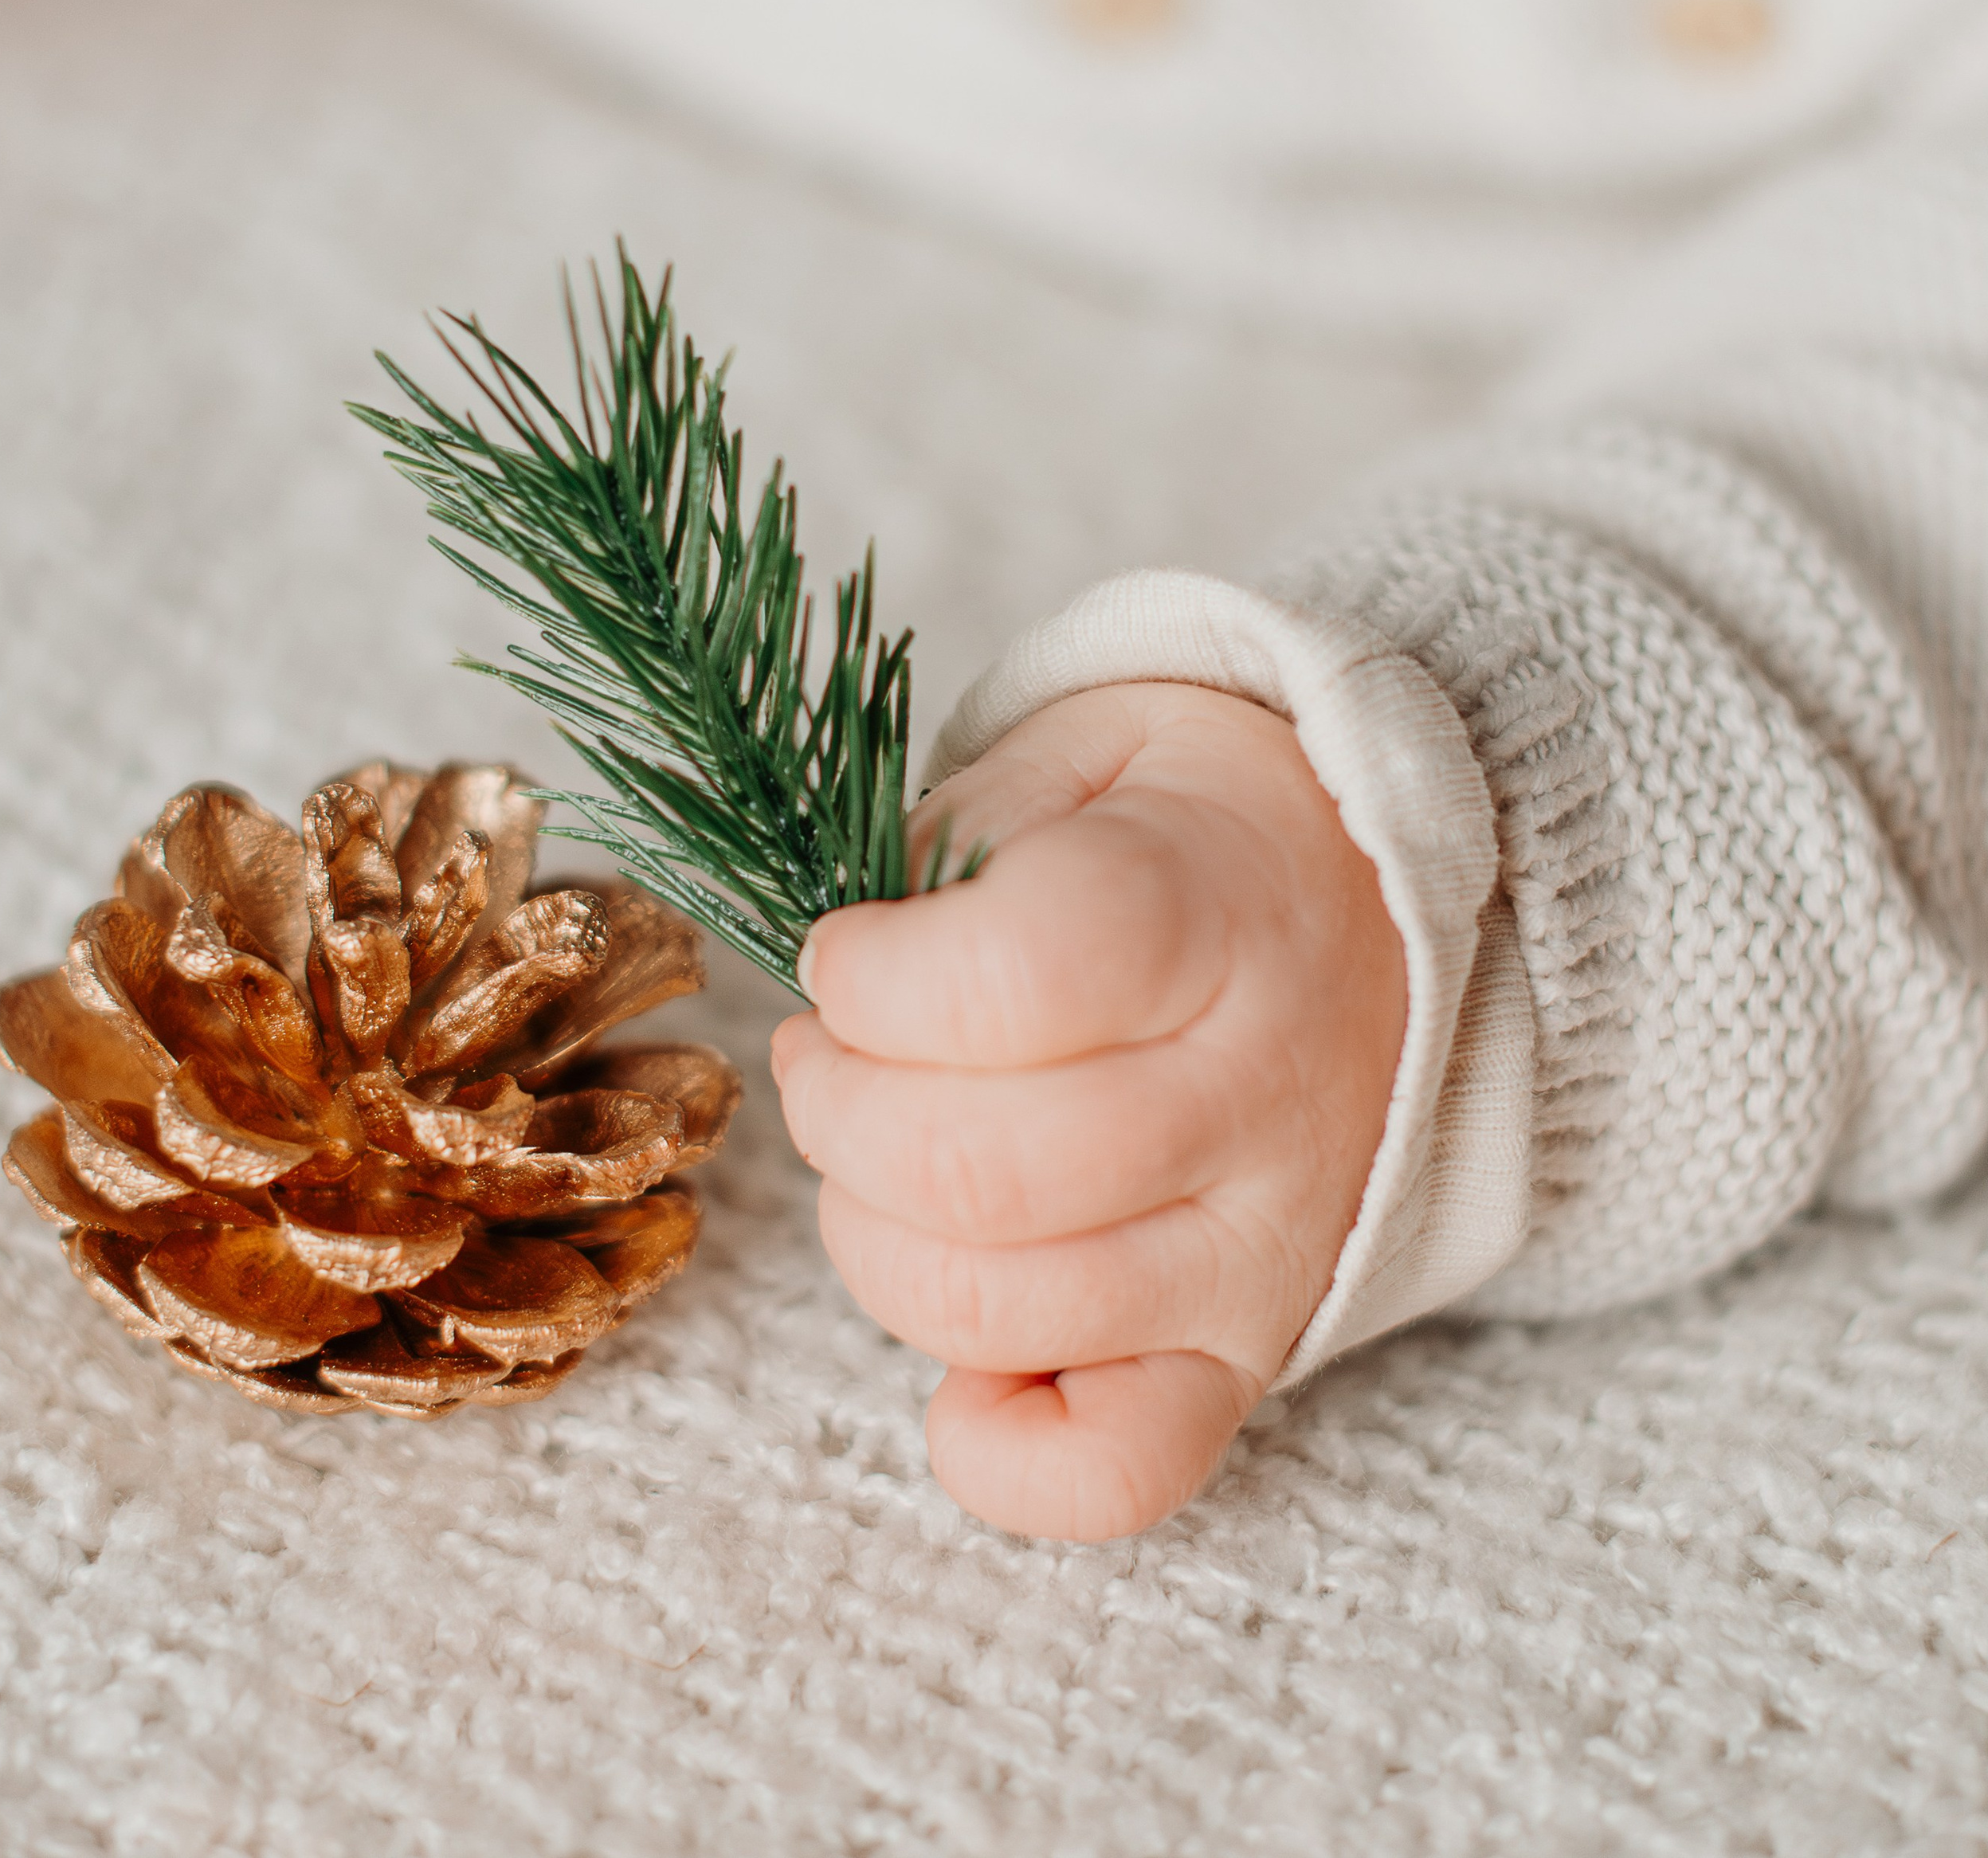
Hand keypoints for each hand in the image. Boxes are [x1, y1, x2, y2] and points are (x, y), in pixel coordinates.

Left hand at [772, 682, 1405, 1539]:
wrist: (1392, 919)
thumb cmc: (1208, 832)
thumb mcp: (1089, 752)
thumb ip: (956, 839)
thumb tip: (846, 980)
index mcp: (1216, 913)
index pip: (1009, 981)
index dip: (872, 976)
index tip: (849, 954)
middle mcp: (1257, 1097)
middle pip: (973, 1167)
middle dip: (837, 1106)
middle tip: (832, 1051)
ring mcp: (1260, 1248)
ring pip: (998, 1311)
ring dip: (871, 1235)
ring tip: (880, 1154)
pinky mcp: (1245, 1351)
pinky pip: (1119, 1472)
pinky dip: (998, 1451)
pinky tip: (966, 1356)